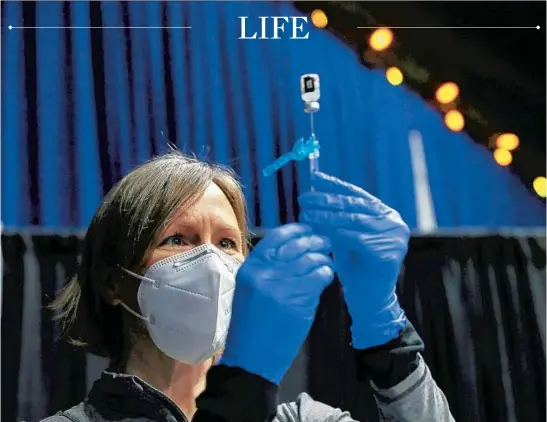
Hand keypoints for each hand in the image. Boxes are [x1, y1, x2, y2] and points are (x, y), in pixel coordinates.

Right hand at [220, 223, 334, 383]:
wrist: (250, 357)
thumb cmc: (250, 323)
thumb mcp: (249, 289)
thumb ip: (267, 268)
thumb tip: (293, 249)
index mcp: (250, 268)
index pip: (276, 237)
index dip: (296, 230)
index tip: (307, 230)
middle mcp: (265, 273)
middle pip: (297, 245)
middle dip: (315, 241)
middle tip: (324, 243)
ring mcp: (282, 286)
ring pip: (311, 260)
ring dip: (323, 258)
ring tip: (326, 262)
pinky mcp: (298, 301)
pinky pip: (319, 277)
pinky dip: (326, 273)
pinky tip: (327, 276)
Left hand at [299, 172, 409, 348]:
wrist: (369, 300)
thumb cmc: (355, 268)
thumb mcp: (345, 237)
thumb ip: (337, 217)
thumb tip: (316, 193)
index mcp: (385, 214)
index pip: (357, 195)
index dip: (335, 186)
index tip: (314, 178)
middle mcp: (394, 222)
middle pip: (354, 206)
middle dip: (326, 200)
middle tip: (304, 198)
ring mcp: (395, 237)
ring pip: (354, 220)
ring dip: (326, 215)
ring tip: (305, 213)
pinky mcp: (389, 252)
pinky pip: (356, 238)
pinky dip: (335, 233)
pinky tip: (318, 230)